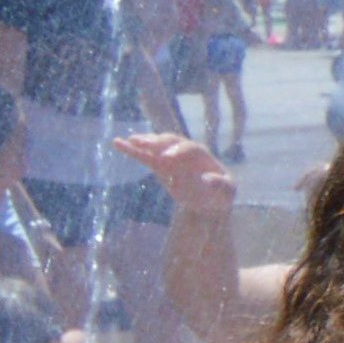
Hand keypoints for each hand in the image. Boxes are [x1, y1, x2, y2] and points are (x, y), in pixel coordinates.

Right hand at [111, 127, 235, 208]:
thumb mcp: (226, 193)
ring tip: (130, 141)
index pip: (189, 148)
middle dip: (159, 143)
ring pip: (156, 146)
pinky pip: (143, 156)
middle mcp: (184, 151)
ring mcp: (170, 157)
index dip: (178, 151)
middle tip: (146, 146)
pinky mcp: (159, 165)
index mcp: (202, 155)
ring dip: (144, 142)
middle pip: (170, 142)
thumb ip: (221, 185)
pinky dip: (131, 150)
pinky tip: (117, 143)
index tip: (167, 159)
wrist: (208, 202)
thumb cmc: (220, 195)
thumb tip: (207, 179)